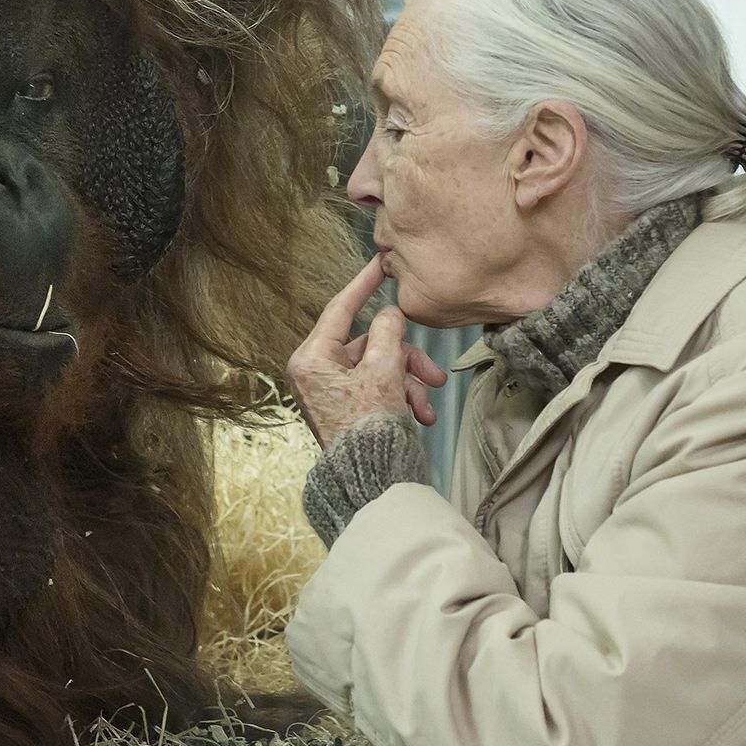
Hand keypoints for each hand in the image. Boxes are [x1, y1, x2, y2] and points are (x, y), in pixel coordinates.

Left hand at [287, 256, 447, 449]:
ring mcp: (331, 390)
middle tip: (433, 375)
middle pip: (370, 344)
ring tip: (428, 405)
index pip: (340, 309)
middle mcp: (316, 370)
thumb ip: (387, 331)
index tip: (381, 263)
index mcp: (312, 357)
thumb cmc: (369, 428)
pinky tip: (422, 416)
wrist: (369, 481)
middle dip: (406, 360)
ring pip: (380, 367)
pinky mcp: (347, 407)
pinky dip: (402, 398)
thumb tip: (389, 314)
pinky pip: (378, 388)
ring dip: (409, 383)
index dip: (364, 284)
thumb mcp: (382, 370)